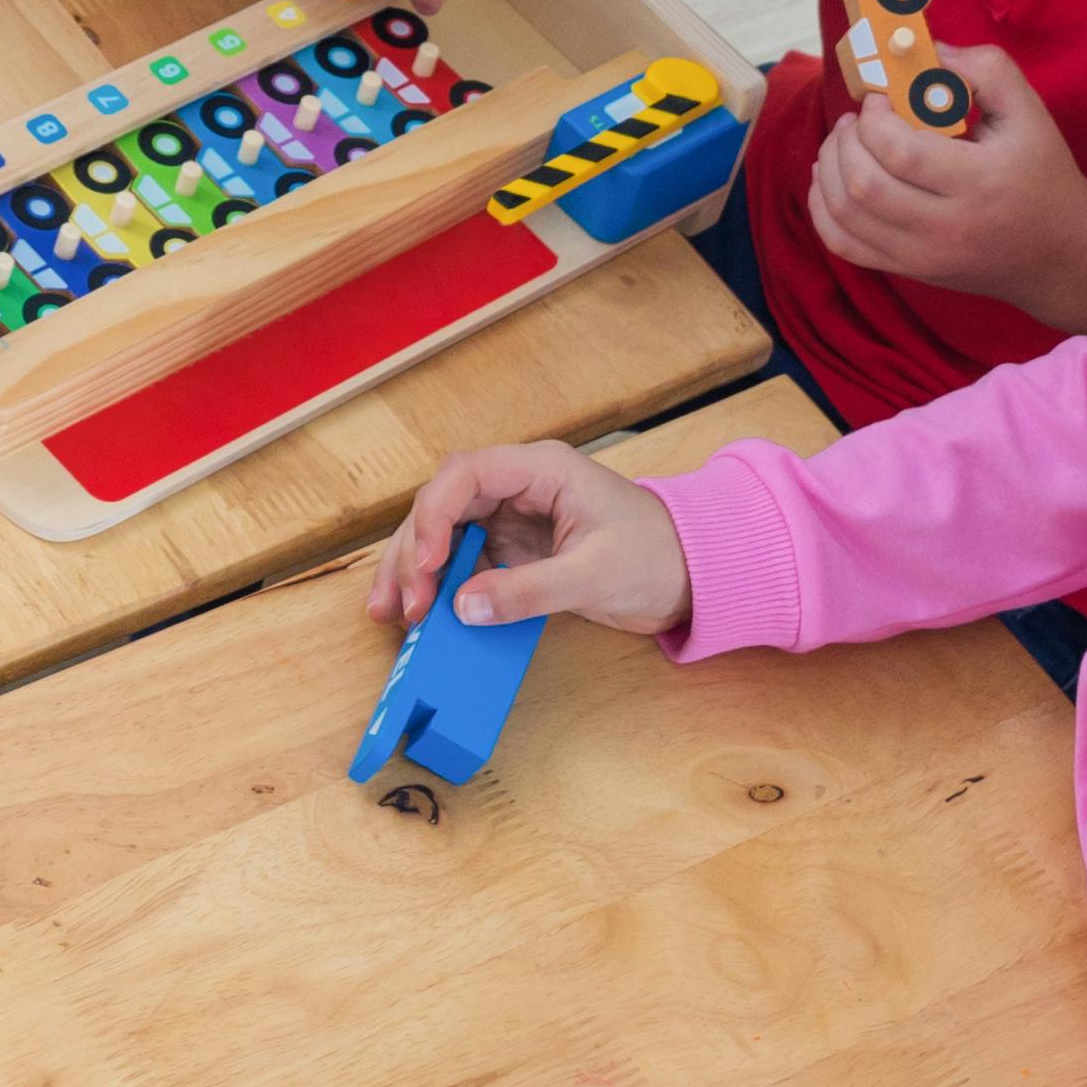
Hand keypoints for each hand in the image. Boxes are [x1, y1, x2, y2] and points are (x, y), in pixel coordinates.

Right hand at [378, 442, 693, 641]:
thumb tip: (462, 608)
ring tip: (392, 615)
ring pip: (444, 534)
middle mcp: (519, 486)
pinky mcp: (515, 549)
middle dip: (412, 552)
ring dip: (414, 571)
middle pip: (442, 506)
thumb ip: (528, 591)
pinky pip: (464, 562)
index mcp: (541, 470)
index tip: (426, 566)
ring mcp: (513, 517)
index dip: (433, 516)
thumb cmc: (658, 556)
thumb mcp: (594, 575)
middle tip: (401, 604)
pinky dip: (439, 587)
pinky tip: (422, 616)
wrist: (694, 574)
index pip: (465, 475)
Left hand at [794, 37, 1086, 307]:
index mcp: (981, 182)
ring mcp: (925, 256)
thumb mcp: (1029, 112)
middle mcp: (949, 228)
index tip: (880, 97)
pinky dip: (823, 209)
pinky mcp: (910, 270)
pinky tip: (832, 180)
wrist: (1060, 252)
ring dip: (829, 168)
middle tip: (858, 118)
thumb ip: (985, 70)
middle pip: (864, 185)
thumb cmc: (1041, 172)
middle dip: (846, 141)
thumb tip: (924, 51)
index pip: (900, 152)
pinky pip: (844, 245)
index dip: (875, 118)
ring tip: (844, 141)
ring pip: (845, 215)